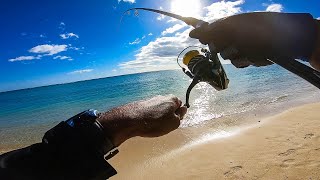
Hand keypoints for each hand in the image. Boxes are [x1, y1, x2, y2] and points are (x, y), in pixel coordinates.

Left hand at [97, 95, 186, 145]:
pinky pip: (151, 112)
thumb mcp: (174, 122)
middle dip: (169, 116)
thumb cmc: (154, 122)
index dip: (178, 115)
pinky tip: (147, 124)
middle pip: (170, 108)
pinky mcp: (143, 104)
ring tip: (154, 126)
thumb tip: (183, 110)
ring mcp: (152, 100)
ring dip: (159, 118)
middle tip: (164, 125)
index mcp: (172, 99)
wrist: (132, 120)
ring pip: (160, 110)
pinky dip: (151, 118)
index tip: (174, 122)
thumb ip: (180, 116)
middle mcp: (162, 97)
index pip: (181, 106)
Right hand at [189, 12, 318, 68]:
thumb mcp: (234, 27)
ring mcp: (244, 46)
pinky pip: (243, 63)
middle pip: (218, 47)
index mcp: (229, 24)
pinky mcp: (252, 56)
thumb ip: (212, 31)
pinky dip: (251, 60)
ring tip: (254, 48)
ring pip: (230, 58)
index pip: (209, 31)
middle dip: (226, 47)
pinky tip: (260, 54)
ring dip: (241, 55)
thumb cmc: (260, 28)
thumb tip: (191, 33)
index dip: (205, 37)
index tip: (201, 40)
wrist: (289, 38)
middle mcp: (234, 35)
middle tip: (236, 43)